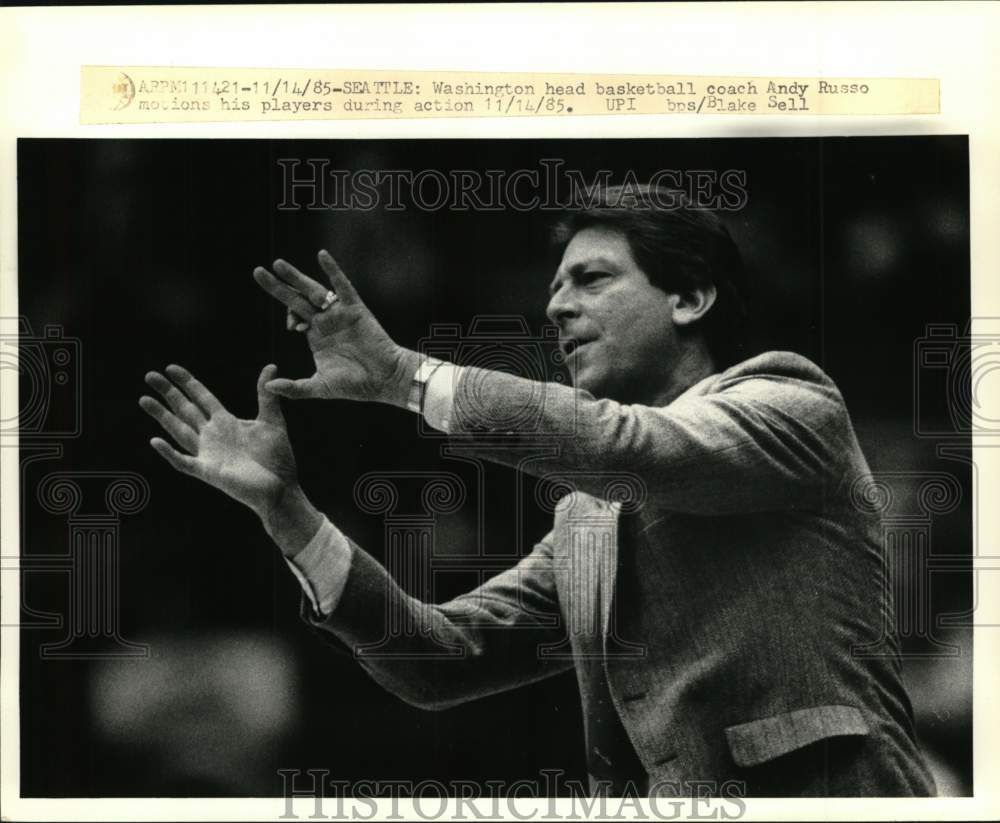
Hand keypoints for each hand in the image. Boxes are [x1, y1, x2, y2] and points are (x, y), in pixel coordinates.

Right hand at [140, 364, 299, 518]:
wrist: (282, 488)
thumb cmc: (277, 458)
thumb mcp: (272, 421)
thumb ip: (266, 395)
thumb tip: (271, 365)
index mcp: (226, 422)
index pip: (201, 398)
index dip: (187, 383)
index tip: (170, 368)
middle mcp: (213, 436)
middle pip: (185, 410)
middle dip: (168, 393)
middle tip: (149, 376)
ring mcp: (208, 454)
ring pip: (179, 431)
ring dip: (162, 416)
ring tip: (144, 399)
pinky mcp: (209, 472)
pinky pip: (184, 462)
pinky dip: (169, 453)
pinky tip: (155, 441)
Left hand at [253, 250, 419, 405]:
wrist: (385, 380)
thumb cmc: (356, 386)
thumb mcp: (320, 387)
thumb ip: (295, 388)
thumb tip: (268, 386)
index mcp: (317, 336)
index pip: (295, 317)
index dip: (289, 317)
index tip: (292, 328)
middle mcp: (326, 322)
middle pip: (297, 299)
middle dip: (278, 286)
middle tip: (257, 272)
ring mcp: (340, 314)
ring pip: (314, 290)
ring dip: (296, 277)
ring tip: (277, 264)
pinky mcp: (355, 309)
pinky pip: (342, 286)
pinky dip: (332, 270)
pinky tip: (321, 255)